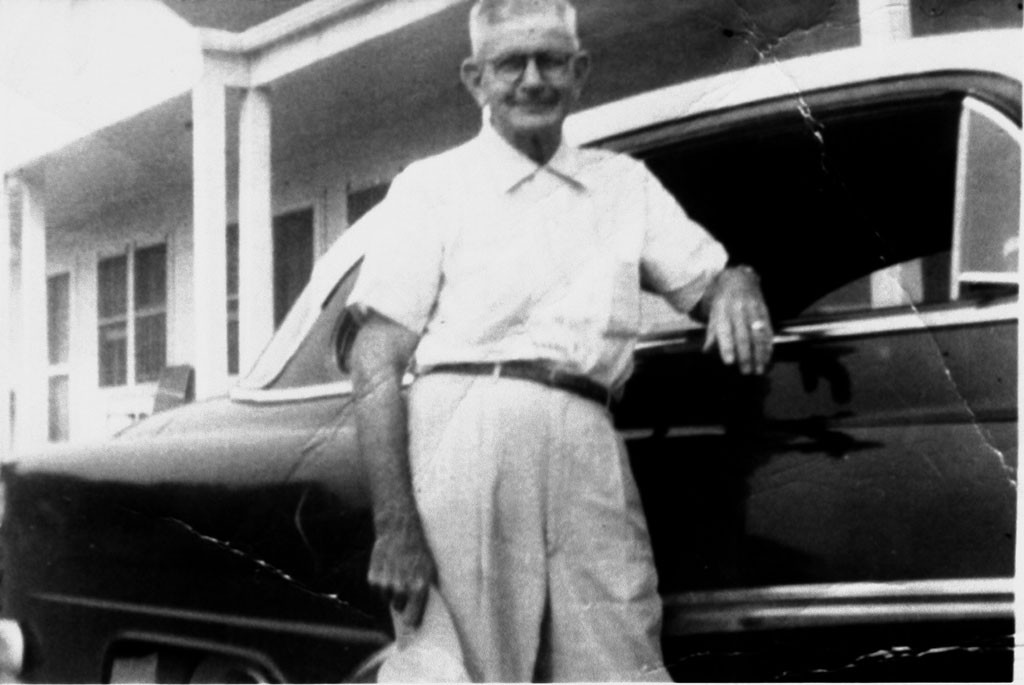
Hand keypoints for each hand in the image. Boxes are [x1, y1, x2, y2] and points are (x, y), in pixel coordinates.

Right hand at [368, 512, 436, 628]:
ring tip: (396, 572)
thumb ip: (426, 591)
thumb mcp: (430, 570)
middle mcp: (401, 589)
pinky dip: (380, 583)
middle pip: (398, 607)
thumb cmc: (418, 551)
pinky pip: (377, 590)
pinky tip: (387, 568)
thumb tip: (423, 613)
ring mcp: (386, 584)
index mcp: (419, 588)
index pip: (412, 618)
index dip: (411, 622)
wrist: (400, 530)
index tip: (410, 624)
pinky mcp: (373, 579)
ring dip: (390, 591)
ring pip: (386, 598)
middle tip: (403, 584)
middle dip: (401, 600)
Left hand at [703, 266, 772, 374]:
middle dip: (745, 355)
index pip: (724, 331)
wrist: (739, 278)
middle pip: (743, 335)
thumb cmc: (723, 301)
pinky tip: (768, 357)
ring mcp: (753, 309)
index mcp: (722, 310)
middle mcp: (738, 309)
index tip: (729, 362)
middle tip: (746, 371)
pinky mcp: (765, 310)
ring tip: (759, 369)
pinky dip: (769, 345)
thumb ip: (711, 333)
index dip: (727, 347)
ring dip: (760, 353)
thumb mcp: (713, 313)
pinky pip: (768, 329)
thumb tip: (707, 351)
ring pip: (758, 334)